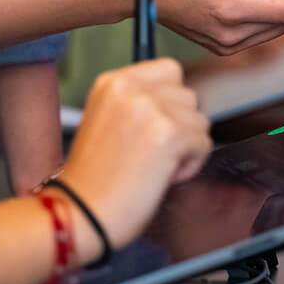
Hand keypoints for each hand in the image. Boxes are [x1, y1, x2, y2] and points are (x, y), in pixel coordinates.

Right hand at [54, 60, 210, 265]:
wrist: (79, 212)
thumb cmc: (92, 180)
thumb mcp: (105, 121)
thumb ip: (137, 104)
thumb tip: (178, 104)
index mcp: (111, 81)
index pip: (169, 70)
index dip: (170, 101)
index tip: (159, 125)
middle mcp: (130, 88)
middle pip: (188, 95)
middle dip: (180, 125)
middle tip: (154, 152)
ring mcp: (150, 108)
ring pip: (199, 120)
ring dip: (186, 146)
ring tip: (156, 165)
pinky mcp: (168, 134)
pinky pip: (203, 144)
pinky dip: (190, 166)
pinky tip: (161, 176)